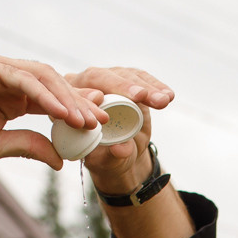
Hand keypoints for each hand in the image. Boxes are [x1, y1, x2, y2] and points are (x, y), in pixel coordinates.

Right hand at [0, 54, 113, 167]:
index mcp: (15, 97)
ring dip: (68, 99)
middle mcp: (11, 79)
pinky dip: (44, 93)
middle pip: (56, 86)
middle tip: (105, 121)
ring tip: (86, 120)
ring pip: (44, 78)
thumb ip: (28, 147)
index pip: (54, 102)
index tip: (100, 130)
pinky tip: (60, 111)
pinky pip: (22, 78)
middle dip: (82, 103)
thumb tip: (60, 161)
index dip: (78, 113)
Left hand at [66, 66, 175, 193]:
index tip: (101, 100)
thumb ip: (111, 155)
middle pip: (101, 76)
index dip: (87, 95)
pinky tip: (168, 96)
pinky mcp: (128, 80)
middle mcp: (86, 82)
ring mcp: (109, 78)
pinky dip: (156, 88)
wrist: (120, 155)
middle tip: (140, 96)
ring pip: (125, 76)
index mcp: (69, 101)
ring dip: (146, 88)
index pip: (74, 92)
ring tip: (162, 100)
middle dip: (122, 86)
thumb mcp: (106, 161)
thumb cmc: (105, 158)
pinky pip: (143, 80)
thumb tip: (120, 149)